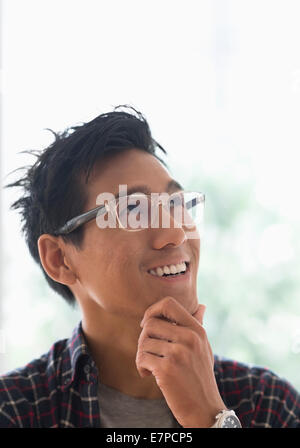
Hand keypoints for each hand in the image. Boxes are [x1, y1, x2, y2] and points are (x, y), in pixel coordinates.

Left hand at [136, 296, 225, 426]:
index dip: (152, 310)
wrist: (205, 409)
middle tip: (148, 352)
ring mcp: (178, 353)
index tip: (147, 324)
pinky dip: (141, 367)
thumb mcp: (204, 348)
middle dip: (143, 338)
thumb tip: (202, 306)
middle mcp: (189, 338)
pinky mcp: (167, 369)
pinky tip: (148, 375)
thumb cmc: (201, 376)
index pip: (168, 304)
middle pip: (150, 323)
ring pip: (143, 342)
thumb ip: (198, 326)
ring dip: (142, 355)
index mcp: (197, 330)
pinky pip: (141, 358)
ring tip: (150, 366)